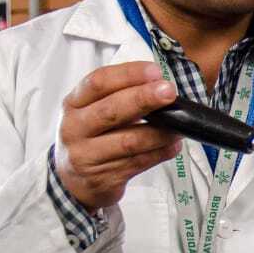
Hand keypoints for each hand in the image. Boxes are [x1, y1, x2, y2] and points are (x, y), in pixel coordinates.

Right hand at [55, 61, 182, 208]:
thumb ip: (119, 96)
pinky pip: (138, 163)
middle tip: (169, 91)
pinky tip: (173, 145)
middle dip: (143, 99)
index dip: (128, 74)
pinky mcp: (101, 179)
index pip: (98, 82)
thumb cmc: (90, 137)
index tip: (154, 71)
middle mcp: (74, 129)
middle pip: (111, 110)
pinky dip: (160, 153)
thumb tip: (159, 86)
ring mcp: (86, 156)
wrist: (73, 181)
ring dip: (159, 132)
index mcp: (73, 104)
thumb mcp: (92, 111)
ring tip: (180, 125)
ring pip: (129, 141)